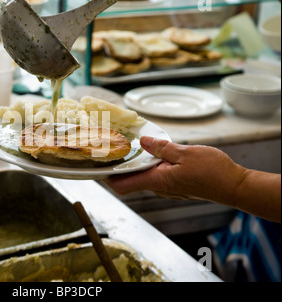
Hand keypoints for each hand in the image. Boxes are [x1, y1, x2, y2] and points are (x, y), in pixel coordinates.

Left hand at [106, 137, 280, 222]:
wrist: (233, 186)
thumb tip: (142, 141)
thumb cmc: (212, 172)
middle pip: (128, 181)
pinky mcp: (173, 184)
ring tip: (125, 147)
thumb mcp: (185, 154)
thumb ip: (161, 148)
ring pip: (141, 177)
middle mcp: (158, 187)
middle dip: (116, 167)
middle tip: (107, 149)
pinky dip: (146, 164)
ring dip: (131, 165)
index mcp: (156, 181)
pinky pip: (153, 175)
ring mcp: (166, 187)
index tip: (94, 167)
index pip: (122, 185)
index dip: (105, 178)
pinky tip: (148, 151)